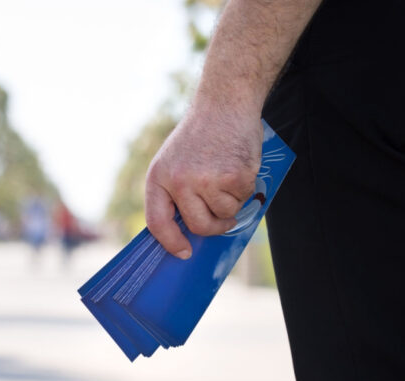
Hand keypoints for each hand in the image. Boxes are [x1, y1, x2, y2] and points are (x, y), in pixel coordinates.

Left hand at [144, 107, 262, 258]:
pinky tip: (239, 165)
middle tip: (223, 218)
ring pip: (224, 214)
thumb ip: (176, 192)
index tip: (183, 253)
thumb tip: (187, 230)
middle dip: (214, 227)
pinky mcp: (233, 177)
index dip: (170, 242)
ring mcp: (206, 180)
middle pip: (198, 226)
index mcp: (159, 177)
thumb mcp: (174, 160)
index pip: (158, 221)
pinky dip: (246, 187)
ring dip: (232, 202)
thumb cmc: (201, 135)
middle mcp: (179, 181)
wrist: (224, 103)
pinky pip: (243, 199)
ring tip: (228, 176)